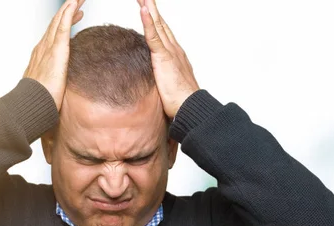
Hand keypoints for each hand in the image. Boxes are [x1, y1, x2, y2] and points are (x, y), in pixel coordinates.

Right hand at [23, 0, 84, 110]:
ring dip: (69, 7)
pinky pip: (62, 29)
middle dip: (68, 10)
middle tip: (78, 0)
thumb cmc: (38, 101)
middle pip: (57, 23)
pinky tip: (73, 5)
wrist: (31, 105)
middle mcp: (43, 48)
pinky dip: (68, 15)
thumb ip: (53, 82)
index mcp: (42, 56)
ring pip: (60, 22)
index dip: (65, 21)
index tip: (76, 13)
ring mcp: (48, 48)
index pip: (55, 34)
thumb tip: (58, 86)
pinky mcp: (56, 52)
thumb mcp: (47, 88)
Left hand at [137, 0, 199, 118]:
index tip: (149, 9)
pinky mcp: (164, 58)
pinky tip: (143, 9)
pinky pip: (154, 36)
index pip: (163, 33)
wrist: (191, 107)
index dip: (156, 20)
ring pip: (157, 25)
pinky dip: (148, 22)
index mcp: (175, 56)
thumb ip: (164, 80)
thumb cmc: (182, 102)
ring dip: (149, 9)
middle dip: (152, 9)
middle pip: (161, 24)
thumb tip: (159, 84)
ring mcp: (170, 53)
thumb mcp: (170, 87)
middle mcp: (174, 50)